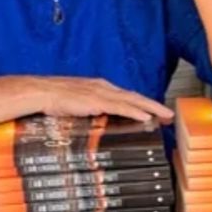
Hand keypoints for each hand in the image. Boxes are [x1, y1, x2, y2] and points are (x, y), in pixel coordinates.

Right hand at [35, 76, 173, 123]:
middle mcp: (105, 88)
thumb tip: (98, 123)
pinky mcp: (97, 100)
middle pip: (135, 97)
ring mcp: (102, 93)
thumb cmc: (55, 99)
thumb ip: (90, 111)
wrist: (43, 92)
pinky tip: (146, 117)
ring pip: (133, 100)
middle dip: (154, 105)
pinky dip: (134, 111)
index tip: (155, 111)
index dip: (143, 103)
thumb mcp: (77, 105)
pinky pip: (121, 107)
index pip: (127, 96)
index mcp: (100, 88)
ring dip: (151, 108)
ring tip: (165, 115)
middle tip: (169, 114)